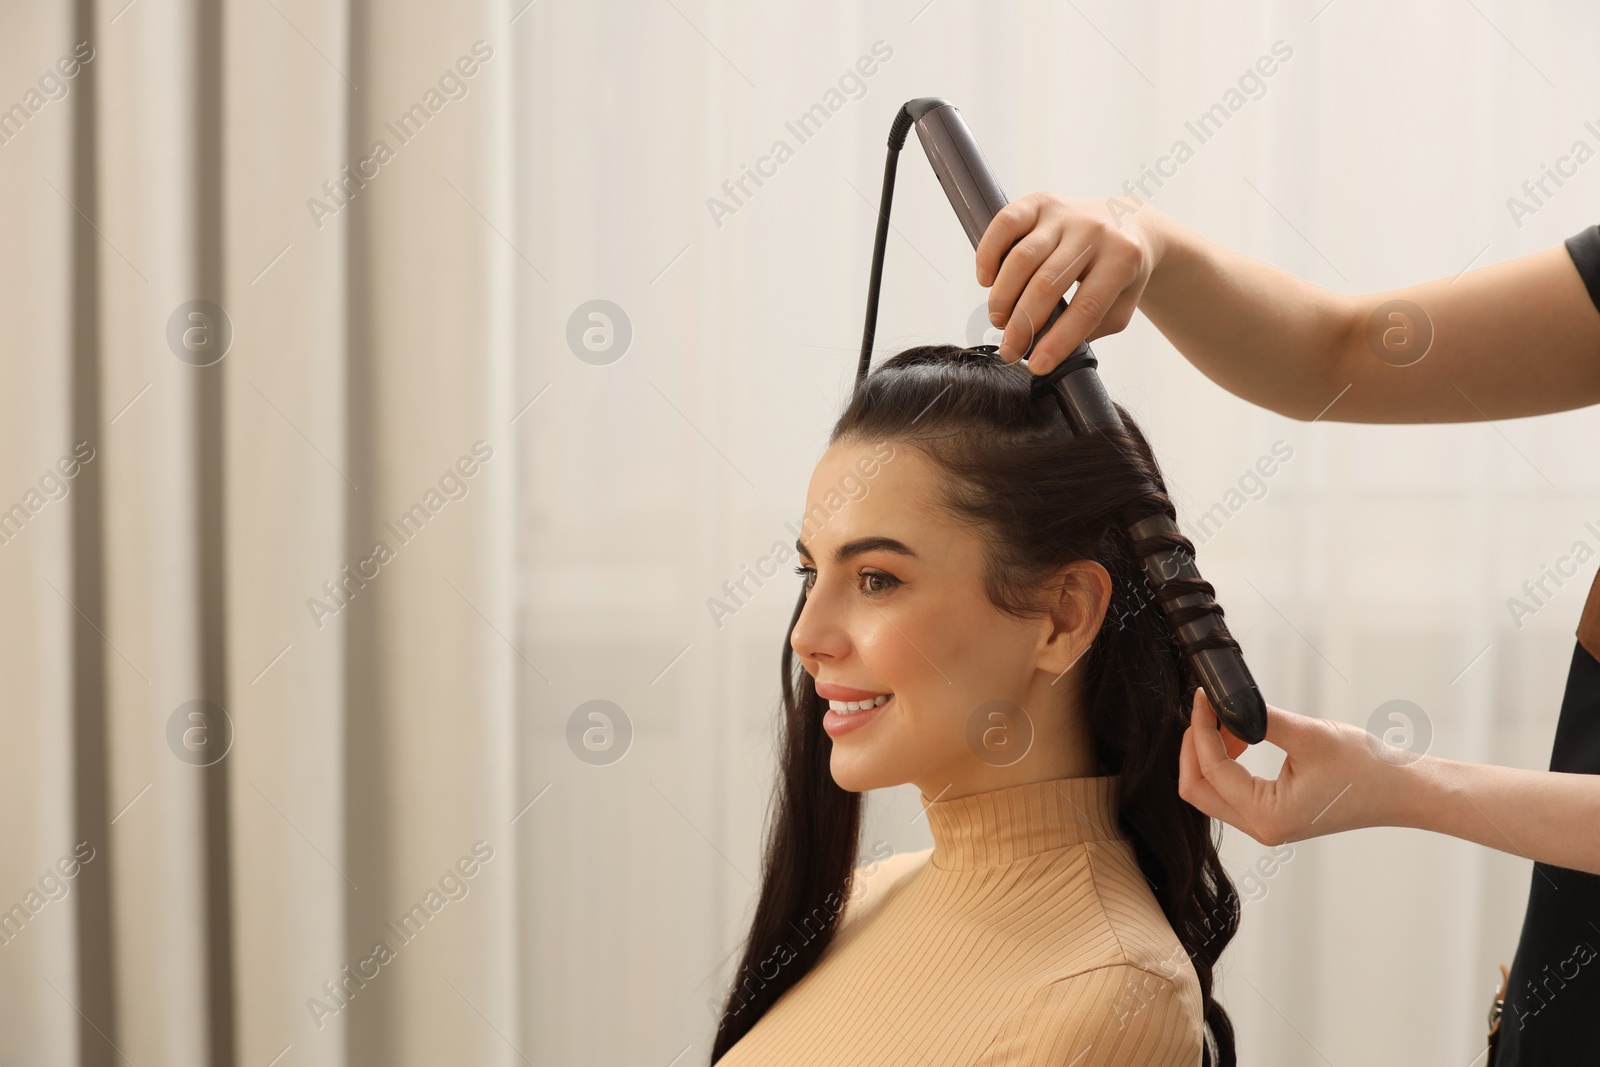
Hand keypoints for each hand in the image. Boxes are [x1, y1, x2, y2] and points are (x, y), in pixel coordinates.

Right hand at [975, 192, 1165, 374]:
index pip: (1086, 307)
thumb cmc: (1120, 271)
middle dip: (1022, 324)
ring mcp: (1065, 214)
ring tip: (999, 320)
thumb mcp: (1121, 304)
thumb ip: (1091, 327)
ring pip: (1022, 257)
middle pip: (1047, 284)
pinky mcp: (1040, 203)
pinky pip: (1006, 223)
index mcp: (1122, 258)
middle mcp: (1094, 232)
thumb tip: (1046, 348)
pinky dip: (989, 253)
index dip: (1059, 341)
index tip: (1037, 365)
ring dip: (1003, 296)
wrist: (1128, 221)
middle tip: (1010, 349)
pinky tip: (986, 279)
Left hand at [1178, 688, 1410, 844]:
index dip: (1200, 729)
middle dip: (1193, 747)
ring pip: (1211, 791)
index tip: (1203, 696)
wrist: (1402, 790)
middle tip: (1205, 710)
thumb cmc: (1366, 767)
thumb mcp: (1309, 735)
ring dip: (1209, 753)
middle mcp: (1261, 828)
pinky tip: (1241, 736)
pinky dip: (1226, 763)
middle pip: (1197, 790)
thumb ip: (1260, 719)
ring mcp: (1265, 825)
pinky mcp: (1272, 815)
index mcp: (1267, 816)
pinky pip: (1231, 791)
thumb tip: (1224, 701)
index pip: (1211, 770)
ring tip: (1228, 720)